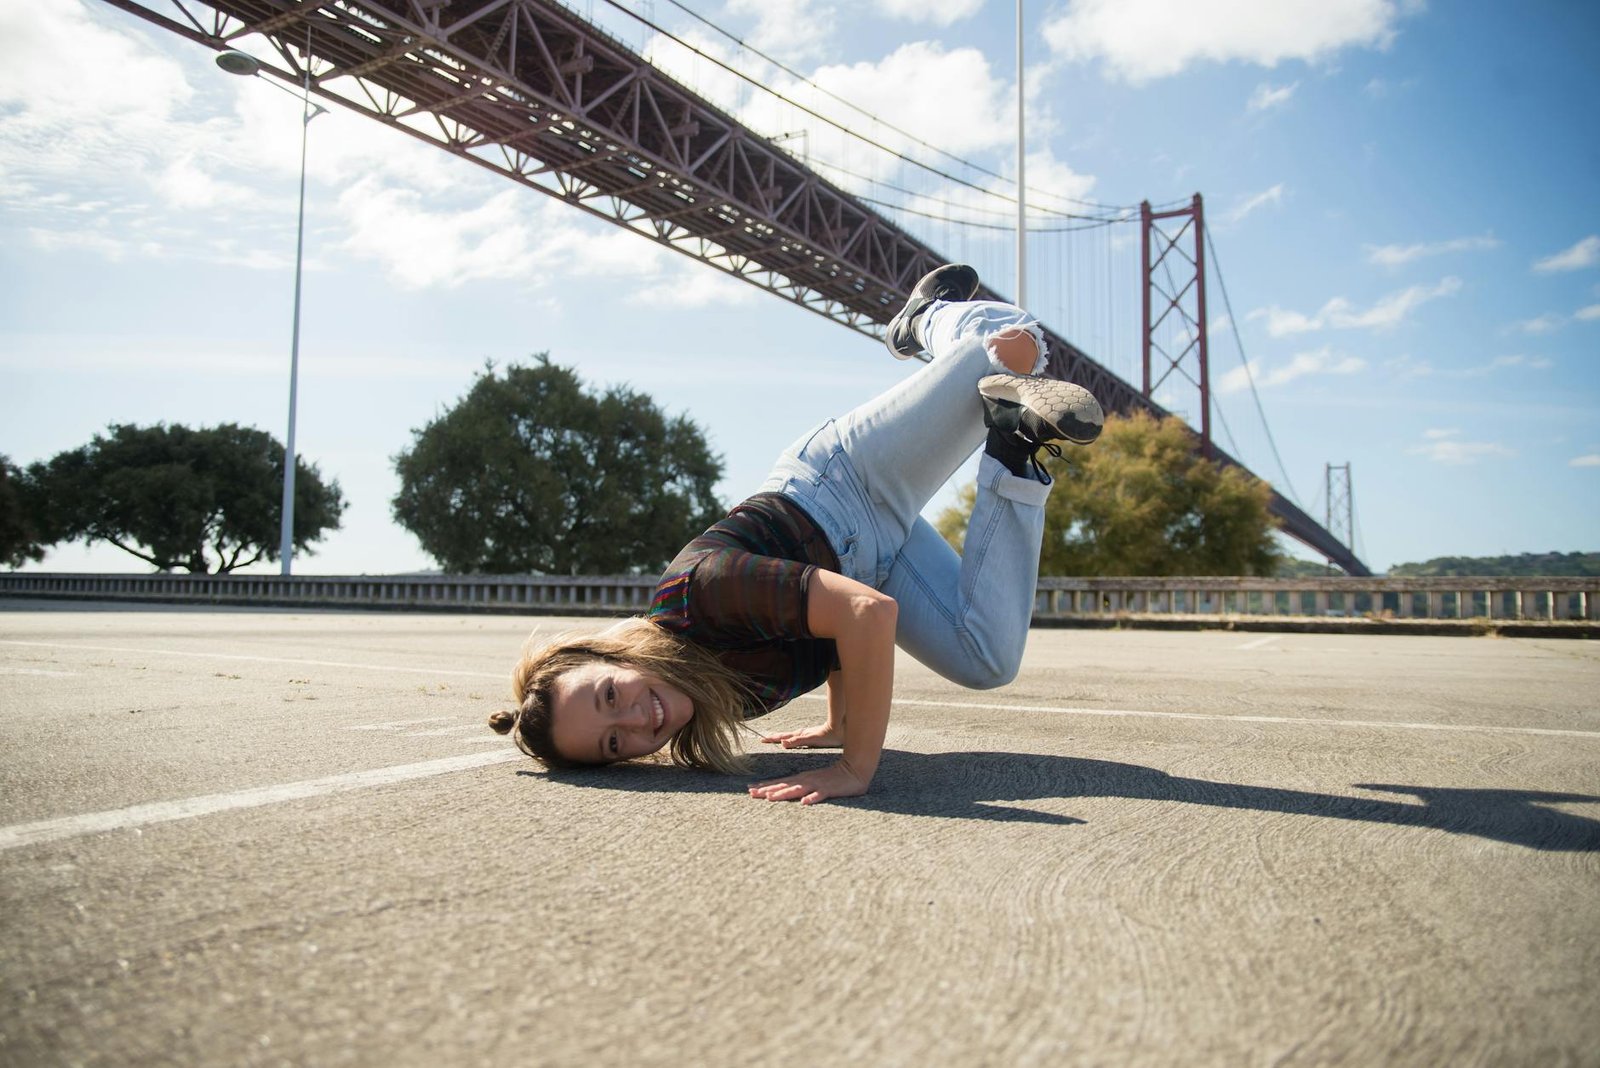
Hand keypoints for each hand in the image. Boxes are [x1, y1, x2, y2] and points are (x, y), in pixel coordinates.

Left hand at [748, 761, 869, 805]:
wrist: (854, 770)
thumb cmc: (834, 778)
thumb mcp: (814, 781)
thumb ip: (802, 786)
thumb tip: (789, 793)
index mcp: (802, 779)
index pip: (780, 782)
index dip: (765, 786)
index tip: (750, 789)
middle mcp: (806, 780)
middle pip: (783, 786)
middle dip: (766, 790)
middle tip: (751, 793)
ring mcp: (817, 784)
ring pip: (797, 790)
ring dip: (783, 793)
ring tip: (770, 798)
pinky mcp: (828, 789)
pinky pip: (819, 795)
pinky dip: (812, 798)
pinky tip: (804, 803)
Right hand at [760, 723, 842, 748]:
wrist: (841, 729)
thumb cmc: (828, 735)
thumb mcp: (811, 739)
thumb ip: (797, 741)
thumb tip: (782, 743)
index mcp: (799, 735)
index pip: (782, 736)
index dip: (772, 738)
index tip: (762, 739)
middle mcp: (801, 733)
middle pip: (784, 735)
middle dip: (774, 736)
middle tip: (764, 737)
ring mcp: (806, 734)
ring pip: (790, 735)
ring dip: (782, 737)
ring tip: (776, 738)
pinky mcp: (812, 735)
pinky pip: (798, 737)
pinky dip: (791, 738)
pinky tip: (794, 740)